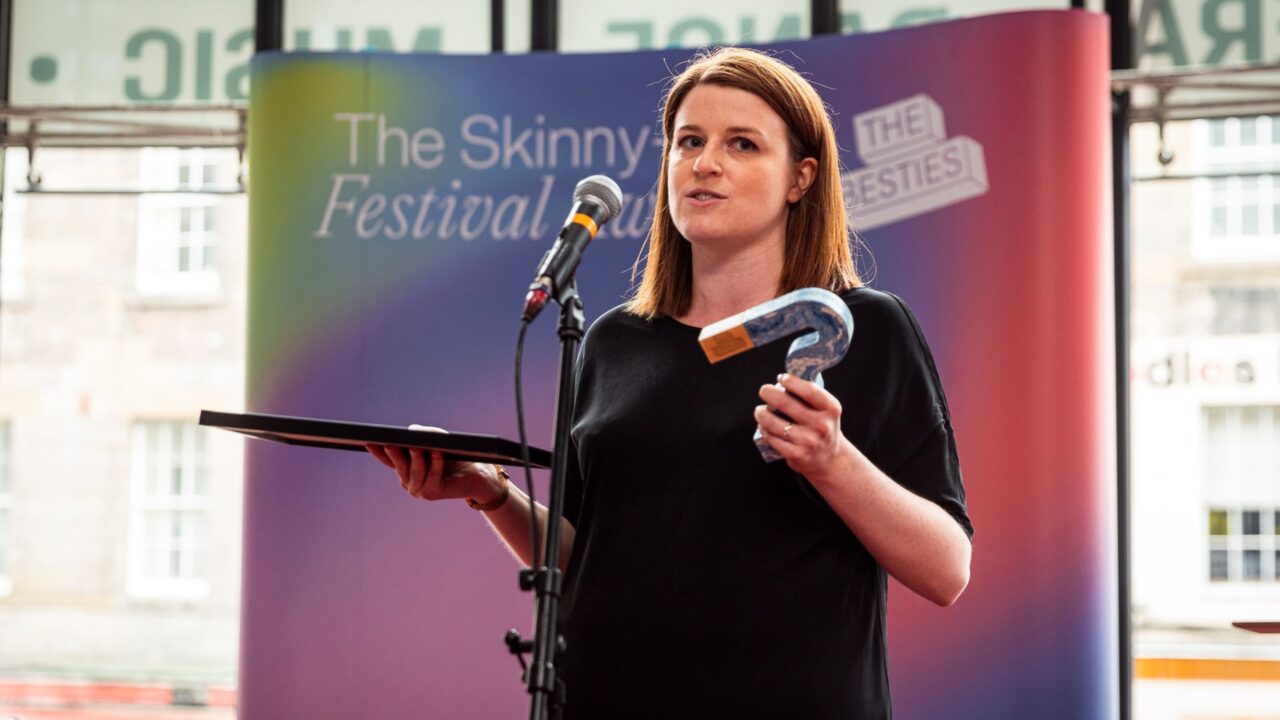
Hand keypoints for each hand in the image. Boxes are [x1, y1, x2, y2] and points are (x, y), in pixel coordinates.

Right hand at [366, 427, 502, 503]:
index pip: (389, 460)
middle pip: (399, 466)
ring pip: (414, 473)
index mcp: (406, 469)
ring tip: (417, 447)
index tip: (370, 441)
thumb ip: (423, 434)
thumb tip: (411, 431)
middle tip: (391, 443)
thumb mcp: (436, 439)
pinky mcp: (434, 493)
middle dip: (395, 454)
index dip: (379, 452)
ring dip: (416, 460)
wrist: (476, 473)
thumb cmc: (453, 454)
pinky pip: (431, 478)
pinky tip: (437, 454)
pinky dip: (434, 465)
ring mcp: (420, 489)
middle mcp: (409, 481)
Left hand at [754, 373, 850, 480]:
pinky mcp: (797, 455)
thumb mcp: (825, 410)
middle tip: (764, 390)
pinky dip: (764, 430)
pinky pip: (772, 438)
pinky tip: (763, 426)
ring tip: (759, 410)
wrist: (829, 459)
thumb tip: (783, 378)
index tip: (781, 378)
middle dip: (769, 393)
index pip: (809, 390)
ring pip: (773, 423)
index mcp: (831, 409)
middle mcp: (822, 425)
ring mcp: (809, 441)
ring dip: (761, 413)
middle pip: (785, 403)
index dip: (791, 381)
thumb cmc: (822, 427)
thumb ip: (809, 396)